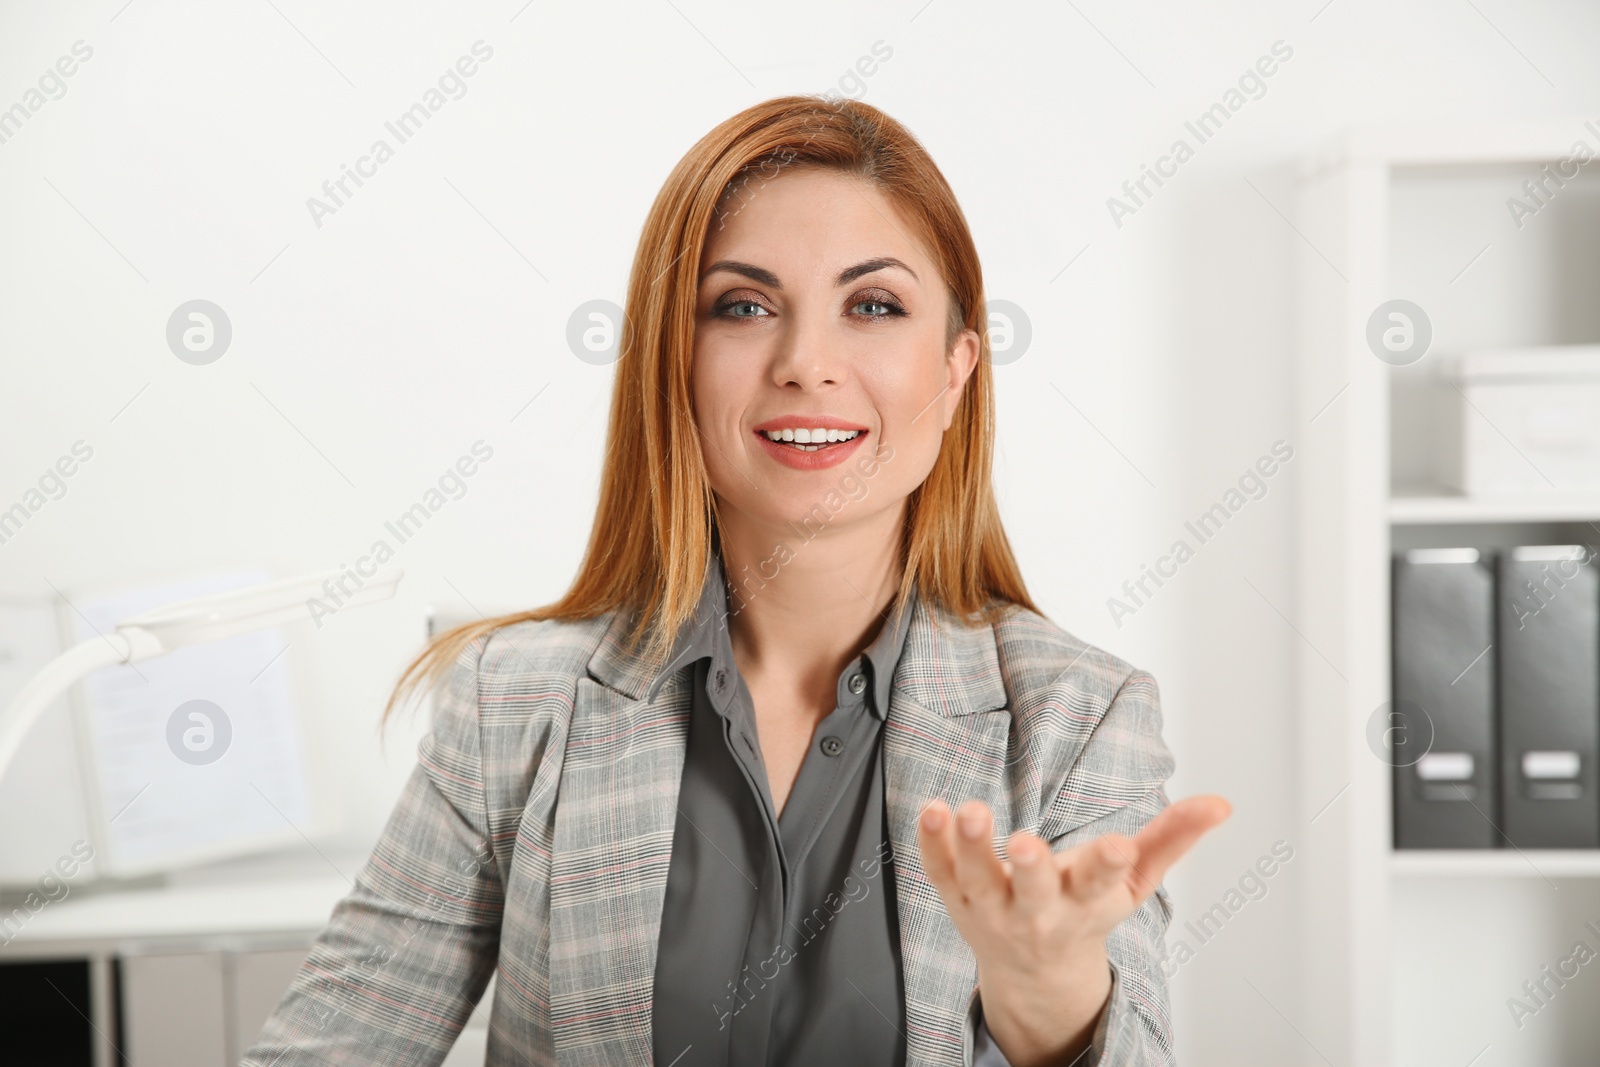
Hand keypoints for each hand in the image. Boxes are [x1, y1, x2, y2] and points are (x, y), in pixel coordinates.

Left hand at [916, 794, 1230, 1065]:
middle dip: (1031, 868)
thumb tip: (1221, 803)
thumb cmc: (1085, 910)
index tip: (1114, 845)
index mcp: (1086, 902)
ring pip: (979, 880)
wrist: (1034, 969)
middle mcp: (1038, 910)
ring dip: (972, 847)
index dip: (1109, 864)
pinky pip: (940, 872)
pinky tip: (932, 811)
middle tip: (1024, 844)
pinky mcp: (957, 897)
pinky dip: (931, 844)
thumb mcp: (1135, 882)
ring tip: (968, 812)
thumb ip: (1172, 838)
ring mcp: (992, 906)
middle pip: (1034, 891)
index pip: (1101, 883)